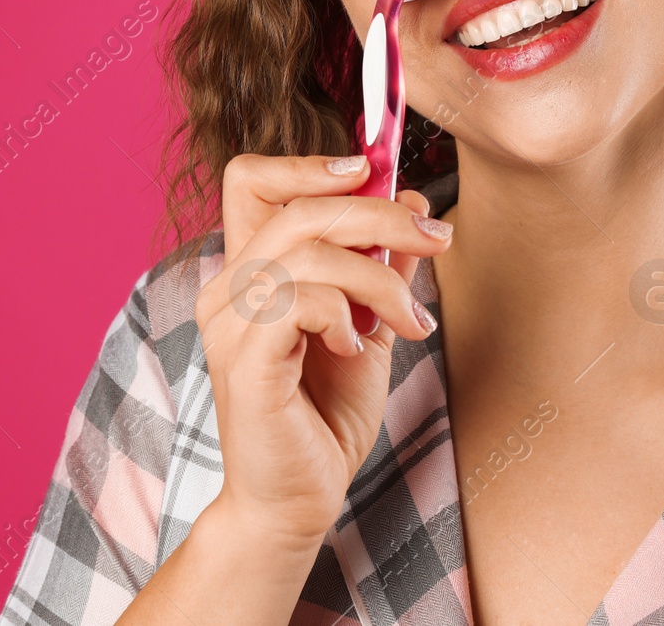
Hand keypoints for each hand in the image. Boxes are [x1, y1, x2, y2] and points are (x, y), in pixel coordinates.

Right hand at [193, 153, 450, 544]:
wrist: (299, 500)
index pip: (250, 179)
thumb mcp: (369, 324)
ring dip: (377, 279)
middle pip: (299, 206)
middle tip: (436, 240)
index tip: (372, 173)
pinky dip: (342, 314)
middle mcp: (227, 288)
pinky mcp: (243, 362)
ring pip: (308, 251)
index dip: (309, 164)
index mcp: (250, 270)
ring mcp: (229, 325)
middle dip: (381, 215)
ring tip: (409, 322)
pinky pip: (297, 302)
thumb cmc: (324, 414)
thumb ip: (383, 264)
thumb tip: (413, 200)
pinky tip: (357, 346)